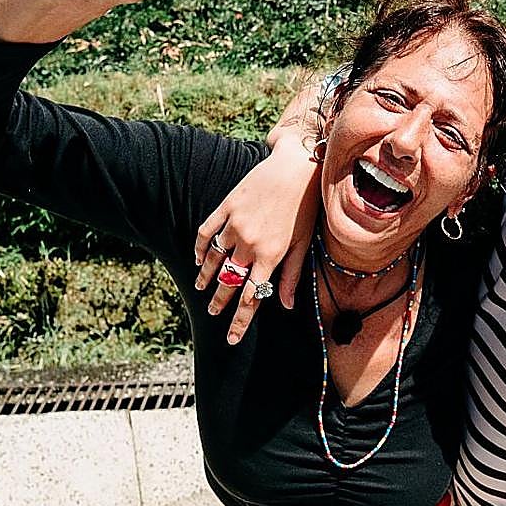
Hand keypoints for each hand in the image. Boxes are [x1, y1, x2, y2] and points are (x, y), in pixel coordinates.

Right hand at [194, 139, 320, 343]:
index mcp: (271, 256)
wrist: (297, 166)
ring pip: (214, 259)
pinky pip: (207, 232)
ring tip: (201, 288)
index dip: (240, 321)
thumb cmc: (306, 206)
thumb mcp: (303, 243)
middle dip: (219, 301)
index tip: (231, 339)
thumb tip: (285, 305)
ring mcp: (236, 224)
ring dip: (207, 277)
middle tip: (212, 312)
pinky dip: (201, 248)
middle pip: (229, 281)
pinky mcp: (227, 206)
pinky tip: (200, 258)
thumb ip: (292, 275)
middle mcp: (250, 243)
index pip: (251, 297)